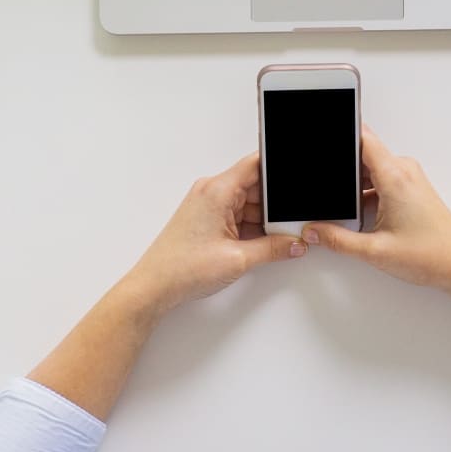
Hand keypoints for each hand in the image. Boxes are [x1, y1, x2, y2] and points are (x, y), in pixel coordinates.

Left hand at [122, 153, 303, 318]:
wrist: (154, 286)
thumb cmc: (182, 268)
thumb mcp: (238, 259)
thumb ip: (273, 248)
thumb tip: (294, 243)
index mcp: (218, 190)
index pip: (256, 164)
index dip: (280, 168)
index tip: (296, 179)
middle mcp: (211, 192)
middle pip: (256, 186)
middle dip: (276, 205)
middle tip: (293, 223)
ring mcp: (208, 205)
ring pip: (249, 203)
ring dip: (264, 219)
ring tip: (278, 238)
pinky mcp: (207, 219)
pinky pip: (238, 215)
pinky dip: (252, 227)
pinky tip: (261, 242)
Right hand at [302, 127, 450, 291]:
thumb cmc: (431, 254)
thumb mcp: (374, 250)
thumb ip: (337, 240)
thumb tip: (315, 231)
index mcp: (394, 176)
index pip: (362, 138)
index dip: (340, 135)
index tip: (322, 140)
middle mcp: (403, 171)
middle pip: (362, 155)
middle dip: (341, 170)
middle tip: (328, 192)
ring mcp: (408, 179)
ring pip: (370, 170)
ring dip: (354, 186)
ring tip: (344, 209)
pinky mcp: (410, 189)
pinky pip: (380, 180)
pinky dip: (366, 193)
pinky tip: (359, 216)